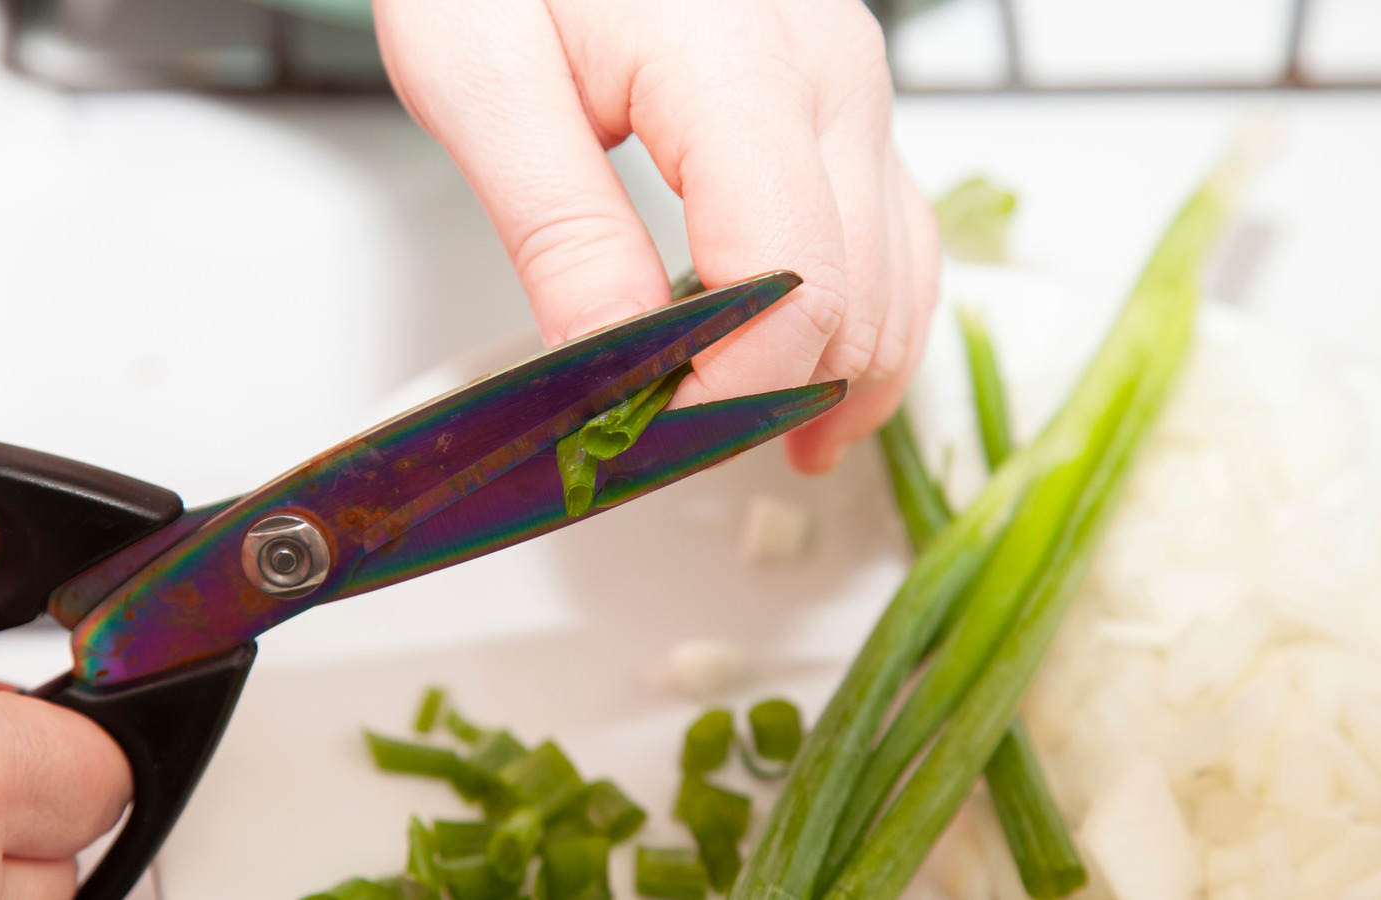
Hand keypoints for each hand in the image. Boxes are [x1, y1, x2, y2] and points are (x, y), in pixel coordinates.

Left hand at [375, 0, 939, 473]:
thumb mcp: (481, 74)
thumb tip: (617, 367)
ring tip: (769, 448)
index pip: (785, 285)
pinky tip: (830, 377)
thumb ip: (560, 229)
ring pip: (896, 277)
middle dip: (770, 399)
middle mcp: (828, 69)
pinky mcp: (848, 94)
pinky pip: (898, 232)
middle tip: (675, 451)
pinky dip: (870, 321)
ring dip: (839, 381)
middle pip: (851, 296)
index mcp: (736, 63)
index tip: (645, 443)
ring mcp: (853, 80)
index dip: (726, 395)